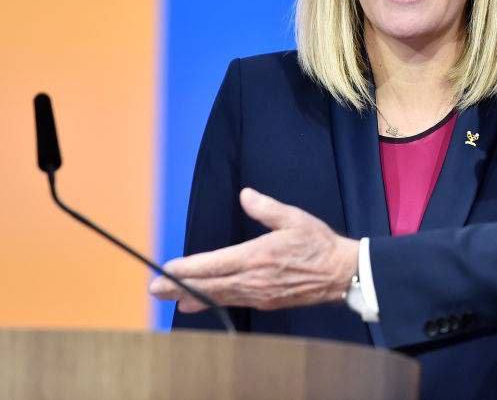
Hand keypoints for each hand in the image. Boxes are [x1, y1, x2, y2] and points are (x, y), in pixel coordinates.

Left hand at [149, 187, 359, 312]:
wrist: (340, 273)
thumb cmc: (318, 243)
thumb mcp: (294, 219)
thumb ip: (266, 208)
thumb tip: (245, 195)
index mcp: (257, 256)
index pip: (214, 264)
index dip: (188, 268)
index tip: (167, 270)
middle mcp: (253, 279)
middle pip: (209, 285)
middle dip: (179, 287)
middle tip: (154, 290)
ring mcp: (258, 294)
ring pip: (218, 296)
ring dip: (192, 297)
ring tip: (170, 298)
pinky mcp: (265, 302)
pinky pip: (232, 301)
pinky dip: (212, 302)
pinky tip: (199, 304)